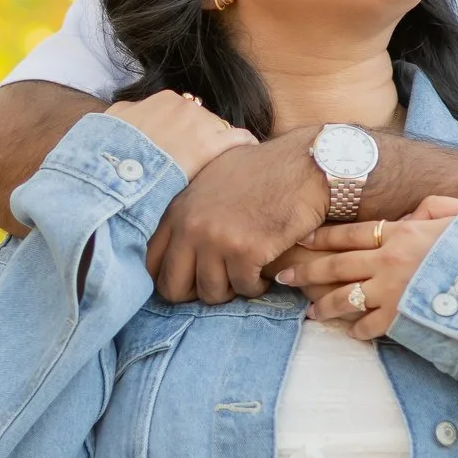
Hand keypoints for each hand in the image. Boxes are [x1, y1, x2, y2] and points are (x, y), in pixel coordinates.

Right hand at [104, 91, 255, 183]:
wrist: (116, 168)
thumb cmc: (112, 147)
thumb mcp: (115, 118)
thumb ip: (131, 110)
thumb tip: (135, 110)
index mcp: (166, 99)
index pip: (186, 110)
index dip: (185, 128)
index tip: (183, 141)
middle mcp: (186, 106)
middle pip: (205, 119)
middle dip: (202, 135)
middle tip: (196, 156)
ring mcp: (200, 124)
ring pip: (220, 130)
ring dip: (219, 143)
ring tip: (221, 160)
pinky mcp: (211, 145)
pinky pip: (238, 138)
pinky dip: (245, 142)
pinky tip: (251, 148)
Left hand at [145, 127, 329, 303]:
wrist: (306, 164)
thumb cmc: (264, 170)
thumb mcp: (212, 179)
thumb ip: (189, 209)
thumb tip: (176, 243)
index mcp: (177, 209)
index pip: (151, 262)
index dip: (170, 278)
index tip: (192, 278)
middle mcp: (190, 225)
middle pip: (173, 288)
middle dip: (196, 293)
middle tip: (220, 283)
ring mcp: (216, 239)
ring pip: (211, 294)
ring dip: (232, 289)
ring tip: (246, 273)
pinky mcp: (246, 251)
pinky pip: (244, 289)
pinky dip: (257, 286)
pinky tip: (265, 270)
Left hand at [273, 195, 457, 340]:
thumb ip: (432, 208)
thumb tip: (409, 214)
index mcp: (402, 232)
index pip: (350, 233)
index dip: (322, 236)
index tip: (300, 238)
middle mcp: (390, 261)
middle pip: (336, 264)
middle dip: (306, 270)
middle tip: (283, 275)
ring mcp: (394, 292)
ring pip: (345, 297)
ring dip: (323, 305)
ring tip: (309, 312)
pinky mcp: (402, 319)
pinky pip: (369, 325)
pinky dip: (357, 329)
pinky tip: (350, 331)